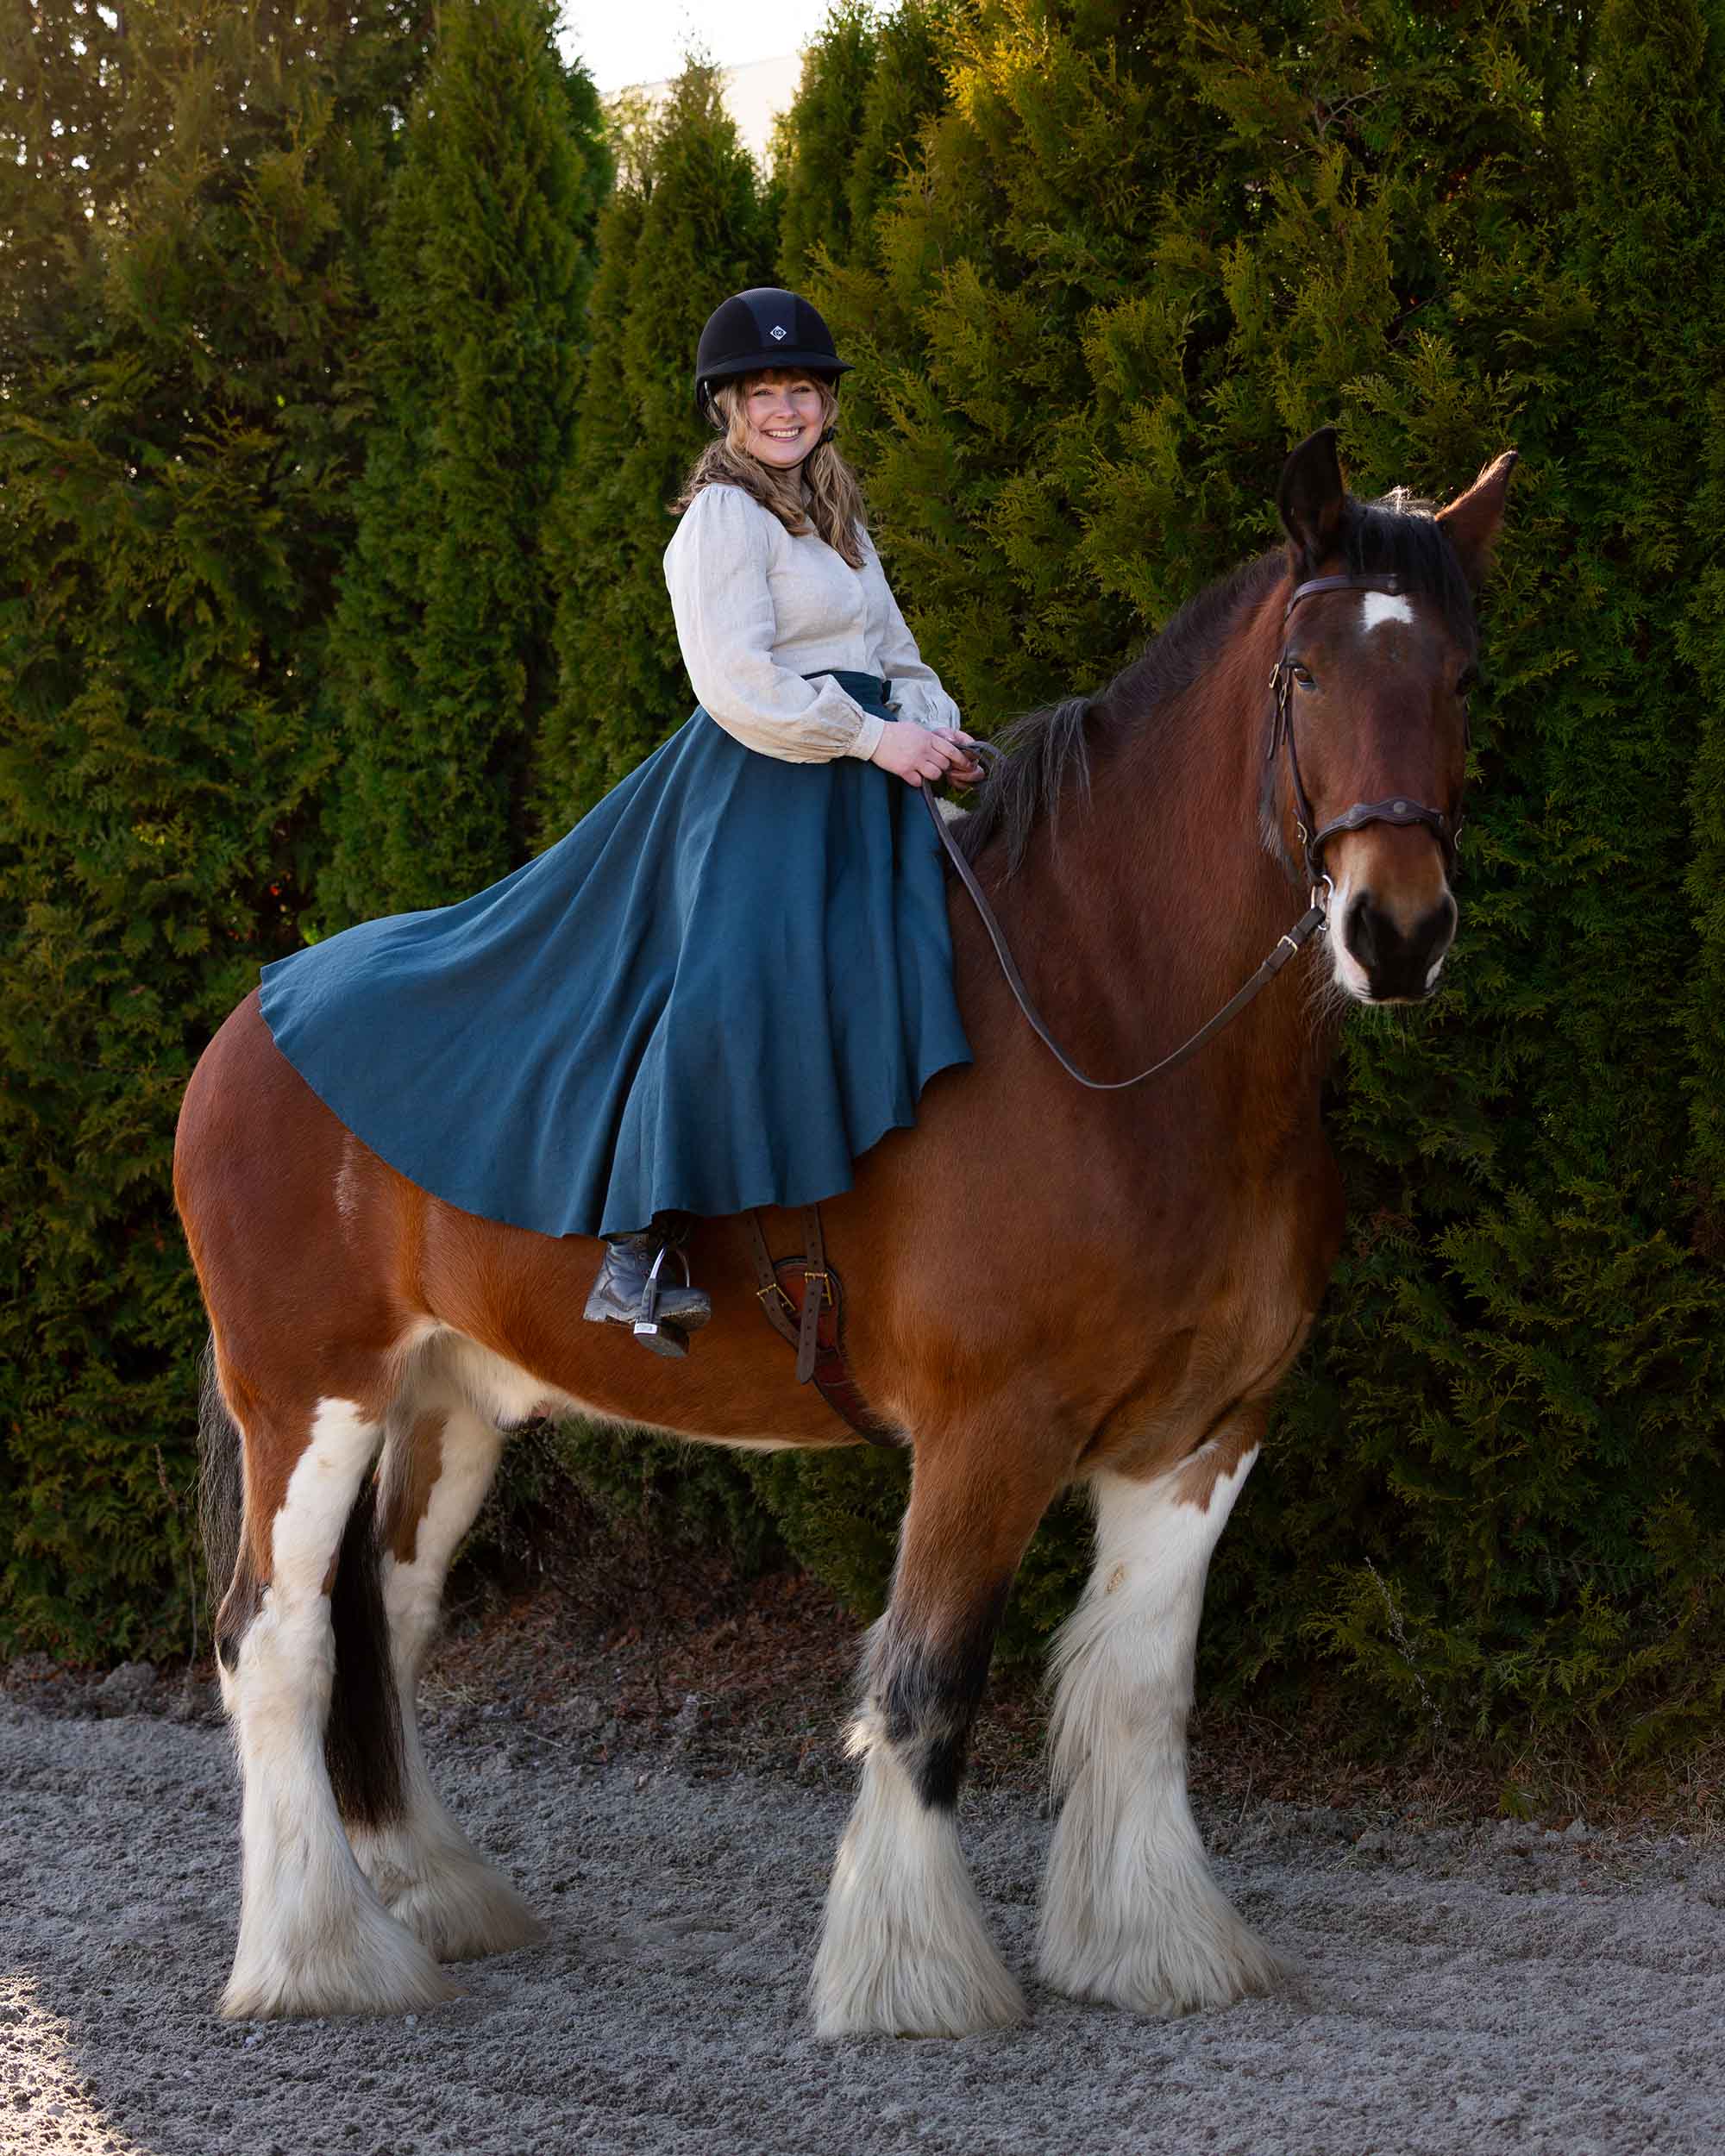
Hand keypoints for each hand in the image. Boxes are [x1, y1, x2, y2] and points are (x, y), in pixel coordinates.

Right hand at [869, 721, 985, 788]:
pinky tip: (912, 775)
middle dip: (943, 767)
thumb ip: (929, 738)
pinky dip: (917, 781)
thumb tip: (941, 745)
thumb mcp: (916, 729)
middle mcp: (924, 750)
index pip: (952, 751)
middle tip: (935, 765)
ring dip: (932, 775)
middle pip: (944, 765)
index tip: (967, 765)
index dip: (962, 760)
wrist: (875, 736)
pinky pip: (919, 782)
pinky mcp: (904, 771)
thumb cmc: (895, 732)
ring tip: (924, 770)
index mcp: (928, 738)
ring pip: (935, 775)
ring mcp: (915, 761)